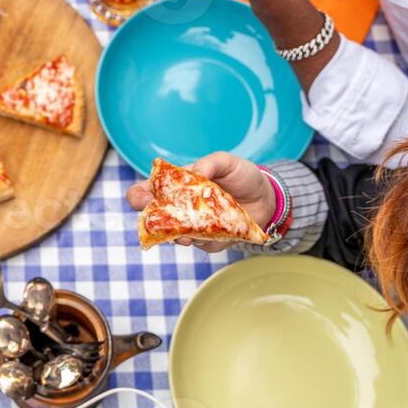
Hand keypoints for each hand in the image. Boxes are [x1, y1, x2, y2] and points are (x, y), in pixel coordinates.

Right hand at [125, 152, 275, 252]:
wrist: (267, 199)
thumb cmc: (242, 176)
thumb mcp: (228, 162)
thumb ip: (211, 162)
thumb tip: (198, 171)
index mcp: (179, 185)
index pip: (149, 190)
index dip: (140, 195)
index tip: (140, 197)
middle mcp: (182, 207)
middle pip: (155, 217)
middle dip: (151, 220)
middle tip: (154, 219)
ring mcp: (194, 226)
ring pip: (176, 235)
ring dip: (177, 235)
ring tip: (183, 235)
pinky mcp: (210, 241)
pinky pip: (202, 245)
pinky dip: (205, 241)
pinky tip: (213, 235)